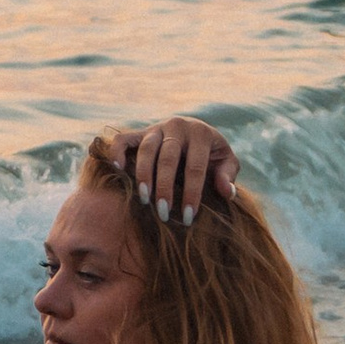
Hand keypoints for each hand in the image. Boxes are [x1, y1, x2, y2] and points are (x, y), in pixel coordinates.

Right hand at [113, 116, 237, 226]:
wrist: (194, 132)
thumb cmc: (211, 153)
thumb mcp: (226, 161)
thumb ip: (227, 175)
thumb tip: (226, 192)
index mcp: (201, 133)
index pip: (195, 167)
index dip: (192, 193)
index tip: (188, 217)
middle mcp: (177, 126)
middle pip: (168, 159)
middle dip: (165, 188)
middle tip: (163, 213)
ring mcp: (156, 127)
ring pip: (146, 150)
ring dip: (143, 176)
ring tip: (145, 199)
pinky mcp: (139, 131)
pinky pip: (123, 139)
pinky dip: (117, 152)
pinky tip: (118, 169)